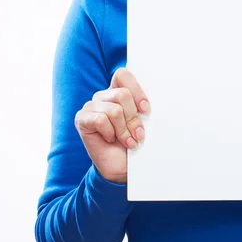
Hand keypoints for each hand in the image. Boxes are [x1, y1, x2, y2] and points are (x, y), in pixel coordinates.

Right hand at [74, 67, 149, 183]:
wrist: (122, 167)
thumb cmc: (135, 140)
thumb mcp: (143, 121)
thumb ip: (143, 106)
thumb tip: (159, 92)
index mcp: (118, 90)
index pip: (123, 75)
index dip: (136, 90)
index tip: (146, 109)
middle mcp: (104, 96)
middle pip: (122, 94)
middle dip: (133, 117)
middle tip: (138, 133)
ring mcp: (91, 106)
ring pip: (114, 109)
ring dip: (124, 129)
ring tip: (128, 140)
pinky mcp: (82, 119)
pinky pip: (100, 120)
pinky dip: (111, 133)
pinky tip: (111, 140)